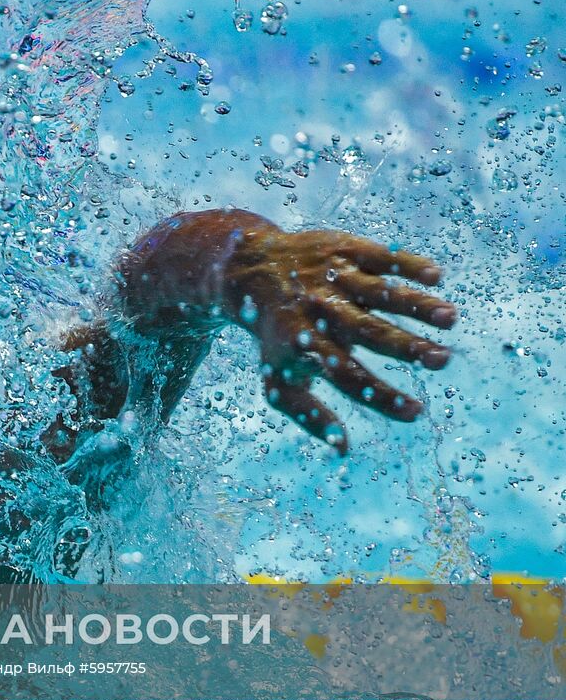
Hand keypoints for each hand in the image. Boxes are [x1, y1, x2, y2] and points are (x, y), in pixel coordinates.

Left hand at [223, 227, 456, 452]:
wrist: (249, 272)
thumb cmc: (276, 335)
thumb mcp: (278, 378)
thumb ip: (309, 414)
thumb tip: (342, 450)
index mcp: (306, 345)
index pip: (346, 376)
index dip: (378, 396)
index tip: (415, 413)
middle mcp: (321, 311)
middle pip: (367, 332)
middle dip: (406, 347)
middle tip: (442, 361)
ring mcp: (334, 278)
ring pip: (379, 292)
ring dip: (415, 305)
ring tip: (450, 318)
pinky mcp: (345, 250)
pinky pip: (379, 257)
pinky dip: (407, 265)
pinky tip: (437, 277)